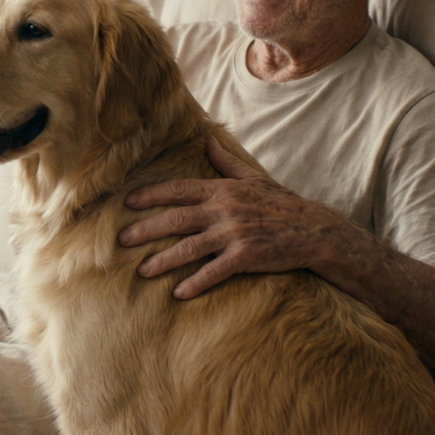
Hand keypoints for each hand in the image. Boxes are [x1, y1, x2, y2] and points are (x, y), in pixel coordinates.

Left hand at [119, 135, 358, 298]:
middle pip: (176, 219)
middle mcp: (223, 211)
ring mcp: (234, 234)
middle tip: (121, 240)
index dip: (151, 195)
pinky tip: (179, 293)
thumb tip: (208, 141)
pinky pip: (215, 272)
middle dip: (145, 230)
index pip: (179, 189)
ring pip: (189, 248)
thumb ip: (226, 163)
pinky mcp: (246, 256)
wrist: (313, 230)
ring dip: (163, 261)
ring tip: (142, 271)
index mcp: (222, 191)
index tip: (127, 202)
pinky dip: (196, 283)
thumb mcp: (254, 178)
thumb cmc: (281, 204)